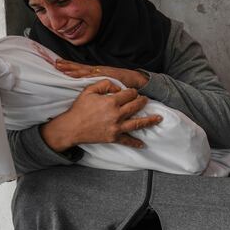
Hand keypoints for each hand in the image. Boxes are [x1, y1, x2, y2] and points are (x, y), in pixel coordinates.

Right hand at [40, 79, 161, 151]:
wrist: (71, 128)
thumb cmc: (79, 108)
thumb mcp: (89, 90)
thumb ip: (104, 84)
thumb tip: (118, 87)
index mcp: (111, 101)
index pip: (129, 94)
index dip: (132, 92)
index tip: (133, 92)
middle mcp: (116, 114)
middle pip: (135, 106)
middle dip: (143, 102)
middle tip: (146, 100)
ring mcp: (116, 127)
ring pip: (137, 123)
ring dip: (149, 121)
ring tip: (159, 118)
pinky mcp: (113, 137)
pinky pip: (127, 141)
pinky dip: (135, 143)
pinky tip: (143, 145)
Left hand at [55, 59, 148, 88]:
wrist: (138, 82)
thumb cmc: (125, 84)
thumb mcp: (110, 85)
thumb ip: (101, 87)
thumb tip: (90, 92)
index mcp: (98, 73)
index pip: (82, 70)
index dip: (71, 67)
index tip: (58, 64)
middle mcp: (99, 71)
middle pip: (80, 68)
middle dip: (68, 66)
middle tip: (55, 63)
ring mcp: (103, 73)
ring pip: (85, 71)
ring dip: (73, 69)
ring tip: (61, 66)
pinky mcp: (108, 75)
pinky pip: (94, 75)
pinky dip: (85, 75)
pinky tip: (77, 74)